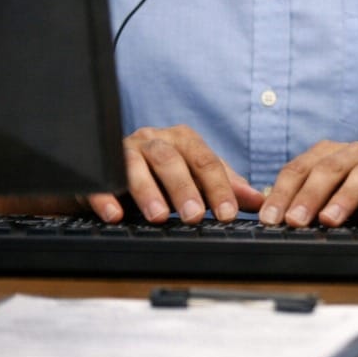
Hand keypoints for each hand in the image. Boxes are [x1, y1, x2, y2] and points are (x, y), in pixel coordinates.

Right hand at [85, 124, 263, 223]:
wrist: (115, 171)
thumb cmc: (163, 175)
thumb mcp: (195, 179)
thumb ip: (225, 187)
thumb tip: (258, 200)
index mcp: (183, 140)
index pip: (206, 161)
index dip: (218, 188)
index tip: (227, 213)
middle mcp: (154, 140)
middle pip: (172, 160)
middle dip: (184, 189)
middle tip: (195, 216)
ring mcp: (125, 150)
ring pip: (137, 165)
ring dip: (148, 192)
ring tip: (159, 216)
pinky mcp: (99, 166)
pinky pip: (101, 178)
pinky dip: (106, 195)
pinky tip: (114, 214)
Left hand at [258, 140, 357, 228]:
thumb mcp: (335, 187)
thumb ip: (306, 197)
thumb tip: (269, 214)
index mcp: (332, 154)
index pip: (301, 169)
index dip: (282, 193)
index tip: (269, 219)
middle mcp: (357, 155)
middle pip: (329, 170)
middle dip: (309, 196)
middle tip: (293, 221)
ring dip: (345, 198)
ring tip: (330, 220)